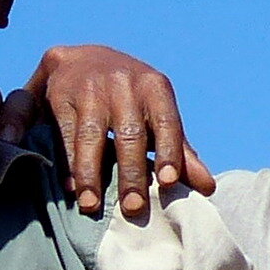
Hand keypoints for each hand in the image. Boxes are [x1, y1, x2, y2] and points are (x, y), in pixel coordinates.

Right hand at [0, 45, 213, 220]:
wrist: (80, 60)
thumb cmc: (128, 98)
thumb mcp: (155, 116)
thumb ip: (179, 151)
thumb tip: (207, 188)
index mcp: (154, 88)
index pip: (166, 122)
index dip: (169, 151)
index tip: (169, 181)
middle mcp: (124, 83)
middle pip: (130, 134)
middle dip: (131, 173)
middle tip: (134, 208)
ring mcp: (91, 88)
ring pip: (92, 136)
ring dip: (90, 174)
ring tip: (91, 206)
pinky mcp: (61, 95)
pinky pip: (66, 134)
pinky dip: (68, 163)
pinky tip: (70, 188)